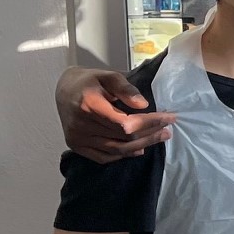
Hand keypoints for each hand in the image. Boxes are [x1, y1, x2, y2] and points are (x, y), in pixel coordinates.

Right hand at [59, 68, 174, 162]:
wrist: (64, 89)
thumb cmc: (90, 81)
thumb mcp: (108, 76)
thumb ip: (125, 88)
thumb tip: (143, 105)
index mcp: (89, 105)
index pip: (126, 123)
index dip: (149, 123)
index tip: (169, 118)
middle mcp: (81, 124)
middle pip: (124, 137)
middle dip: (150, 134)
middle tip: (167, 130)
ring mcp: (77, 138)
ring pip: (116, 149)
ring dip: (141, 145)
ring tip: (159, 138)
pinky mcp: (75, 145)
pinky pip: (103, 157)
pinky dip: (122, 156)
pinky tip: (138, 149)